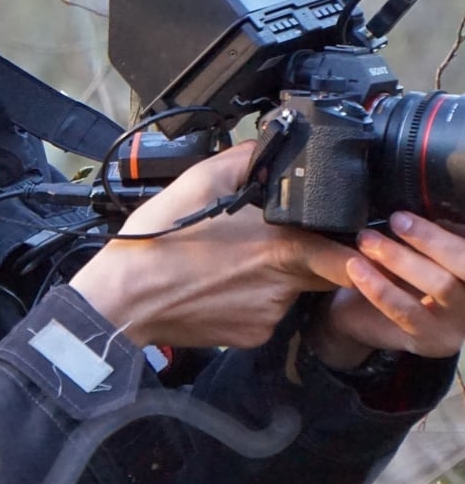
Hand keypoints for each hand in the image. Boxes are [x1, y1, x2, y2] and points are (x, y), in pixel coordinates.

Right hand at [69, 141, 360, 349]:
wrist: (125, 298)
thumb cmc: (160, 240)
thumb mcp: (200, 180)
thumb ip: (245, 160)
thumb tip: (270, 146)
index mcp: (281, 248)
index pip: (349, 257)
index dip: (359, 248)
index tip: (357, 237)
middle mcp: (282, 288)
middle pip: (323, 273)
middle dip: (310, 254)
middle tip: (274, 237)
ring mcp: (268, 317)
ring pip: (290, 291)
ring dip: (275, 275)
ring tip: (230, 260)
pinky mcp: (251, 337)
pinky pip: (266, 312)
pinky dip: (252, 298)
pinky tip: (220, 284)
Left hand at [315, 212, 464, 358]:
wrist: (366, 317)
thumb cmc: (400, 273)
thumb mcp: (423, 252)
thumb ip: (436, 236)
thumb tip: (434, 210)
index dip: (449, 232)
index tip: (416, 211)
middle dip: (432, 239)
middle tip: (396, 219)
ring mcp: (458, 325)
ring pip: (440, 286)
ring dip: (402, 257)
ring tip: (367, 239)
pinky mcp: (431, 340)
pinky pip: (407, 311)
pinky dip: (380, 286)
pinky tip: (356, 268)